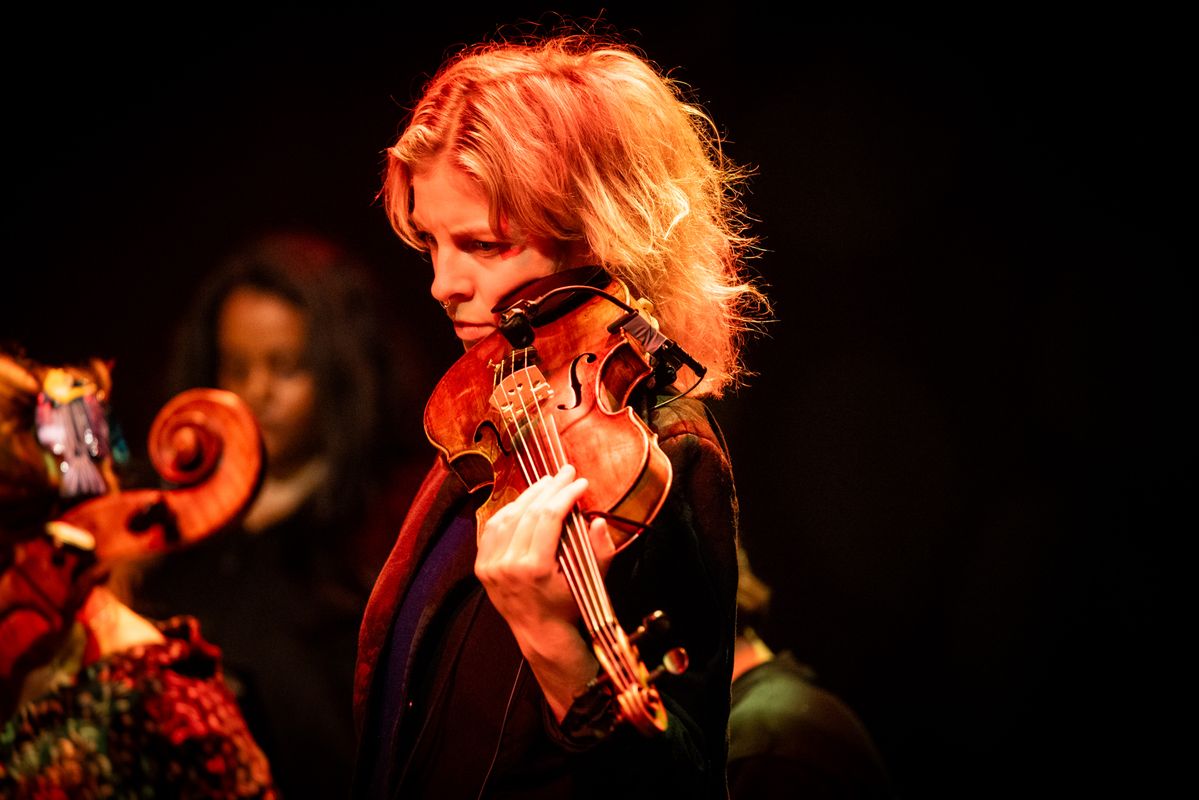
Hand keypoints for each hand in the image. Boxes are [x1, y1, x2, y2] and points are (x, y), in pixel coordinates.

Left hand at [475, 464, 615, 718]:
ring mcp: (490, 566)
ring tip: (547, 482)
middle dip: (550, 488)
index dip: (566, 494)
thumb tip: (597, 520)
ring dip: (529, 495)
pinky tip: (524, 501)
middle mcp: (508, 566)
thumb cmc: (571, 606)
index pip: (549, 517)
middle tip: (566, 472)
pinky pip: (492, 529)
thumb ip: (600, 550)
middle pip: (528, 512)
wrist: (541, 633)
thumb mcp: (592, 580)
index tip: (581, 482)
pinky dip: (509, 511)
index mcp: (535, 569)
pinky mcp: (482, 567)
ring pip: (508, 516)